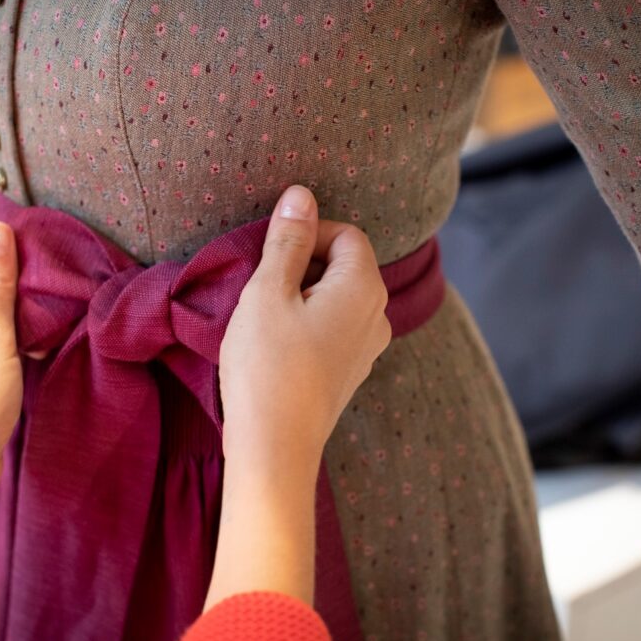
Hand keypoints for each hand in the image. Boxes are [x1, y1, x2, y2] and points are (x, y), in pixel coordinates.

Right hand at [220, 185, 391, 477]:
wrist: (275, 445)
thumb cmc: (267, 365)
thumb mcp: (268, 291)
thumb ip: (287, 240)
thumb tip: (302, 195)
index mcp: (364, 288)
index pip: (347, 234)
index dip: (307, 234)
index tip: (271, 255)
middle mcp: (378, 315)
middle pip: (345, 265)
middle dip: (303, 265)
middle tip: (263, 287)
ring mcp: (367, 348)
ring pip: (336, 298)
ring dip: (302, 296)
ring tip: (266, 319)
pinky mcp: (350, 372)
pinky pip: (333, 328)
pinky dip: (307, 324)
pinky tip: (277, 345)